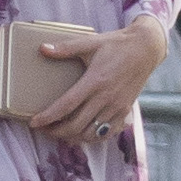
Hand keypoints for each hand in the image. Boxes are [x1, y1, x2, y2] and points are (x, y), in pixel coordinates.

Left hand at [28, 17, 167, 142]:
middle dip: (56, 132)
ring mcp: (117, 106)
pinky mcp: (125, 110)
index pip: (66, 105)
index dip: (48, 117)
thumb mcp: (91, 42)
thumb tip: (42, 49)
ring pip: (91, 133)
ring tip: (61, 133)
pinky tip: (83, 134)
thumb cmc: (118, 44)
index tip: (34, 122)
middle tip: (44, 129)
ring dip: (73, 137)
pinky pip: (107, 133)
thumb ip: (66, 48)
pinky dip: (93, 138)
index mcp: (95, 81)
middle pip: (76, 125)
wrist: (147, 49)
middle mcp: (106, 97)